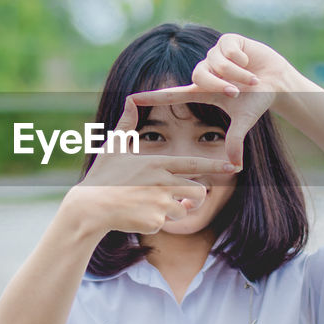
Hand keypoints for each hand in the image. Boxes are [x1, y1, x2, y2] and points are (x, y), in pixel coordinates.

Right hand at [68, 94, 241, 235]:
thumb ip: (126, 125)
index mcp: (156, 163)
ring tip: (150, 206)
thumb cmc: (101, 176)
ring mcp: (159, 202)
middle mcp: (162, 182)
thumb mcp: (113, 147)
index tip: (233, 166)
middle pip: (197, 192)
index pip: (194, 164)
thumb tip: (130, 99)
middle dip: (195, 199)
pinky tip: (136, 217)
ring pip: (183, 210)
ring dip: (173, 211)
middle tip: (180, 201)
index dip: (215, 165)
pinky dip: (154, 222)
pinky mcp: (154, 220)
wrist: (89, 208)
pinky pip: (164, 223)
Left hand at [129, 33, 297, 167]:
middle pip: (200, 76)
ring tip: (252, 80)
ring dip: (237, 74)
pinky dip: (242, 59)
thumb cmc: (257, 101)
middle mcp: (205, 71)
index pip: (172, 94)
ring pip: (217, 62)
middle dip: (222, 84)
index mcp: (203, 90)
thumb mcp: (244, 120)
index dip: (152, 97)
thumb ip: (236, 140)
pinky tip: (250, 62)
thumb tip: (236, 166)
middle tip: (239, 92)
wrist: (278, 82)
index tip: (130, 100)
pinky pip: (228, 49)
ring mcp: (215, 54)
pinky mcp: (228, 40)